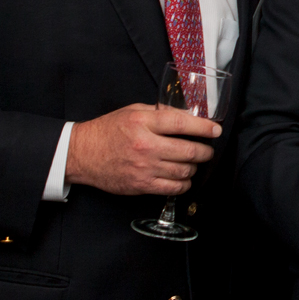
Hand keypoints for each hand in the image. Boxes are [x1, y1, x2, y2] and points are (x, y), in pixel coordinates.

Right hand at [65, 103, 219, 195]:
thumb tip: (187, 115)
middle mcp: (146, 145)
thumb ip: (160, 113)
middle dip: (205, 151)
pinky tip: (183, 178)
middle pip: (189, 151)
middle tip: (207, 149)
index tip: (215, 130)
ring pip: (184, 171)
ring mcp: (144, 168)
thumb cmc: (108, 130)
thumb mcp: (133, 112)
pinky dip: (184, 183)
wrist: (82, 154)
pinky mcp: (141, 185)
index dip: (204, 128)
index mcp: (144, 123)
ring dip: (195, 168)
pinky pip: (173, 188)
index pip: (183, 124)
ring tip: (194, 163)